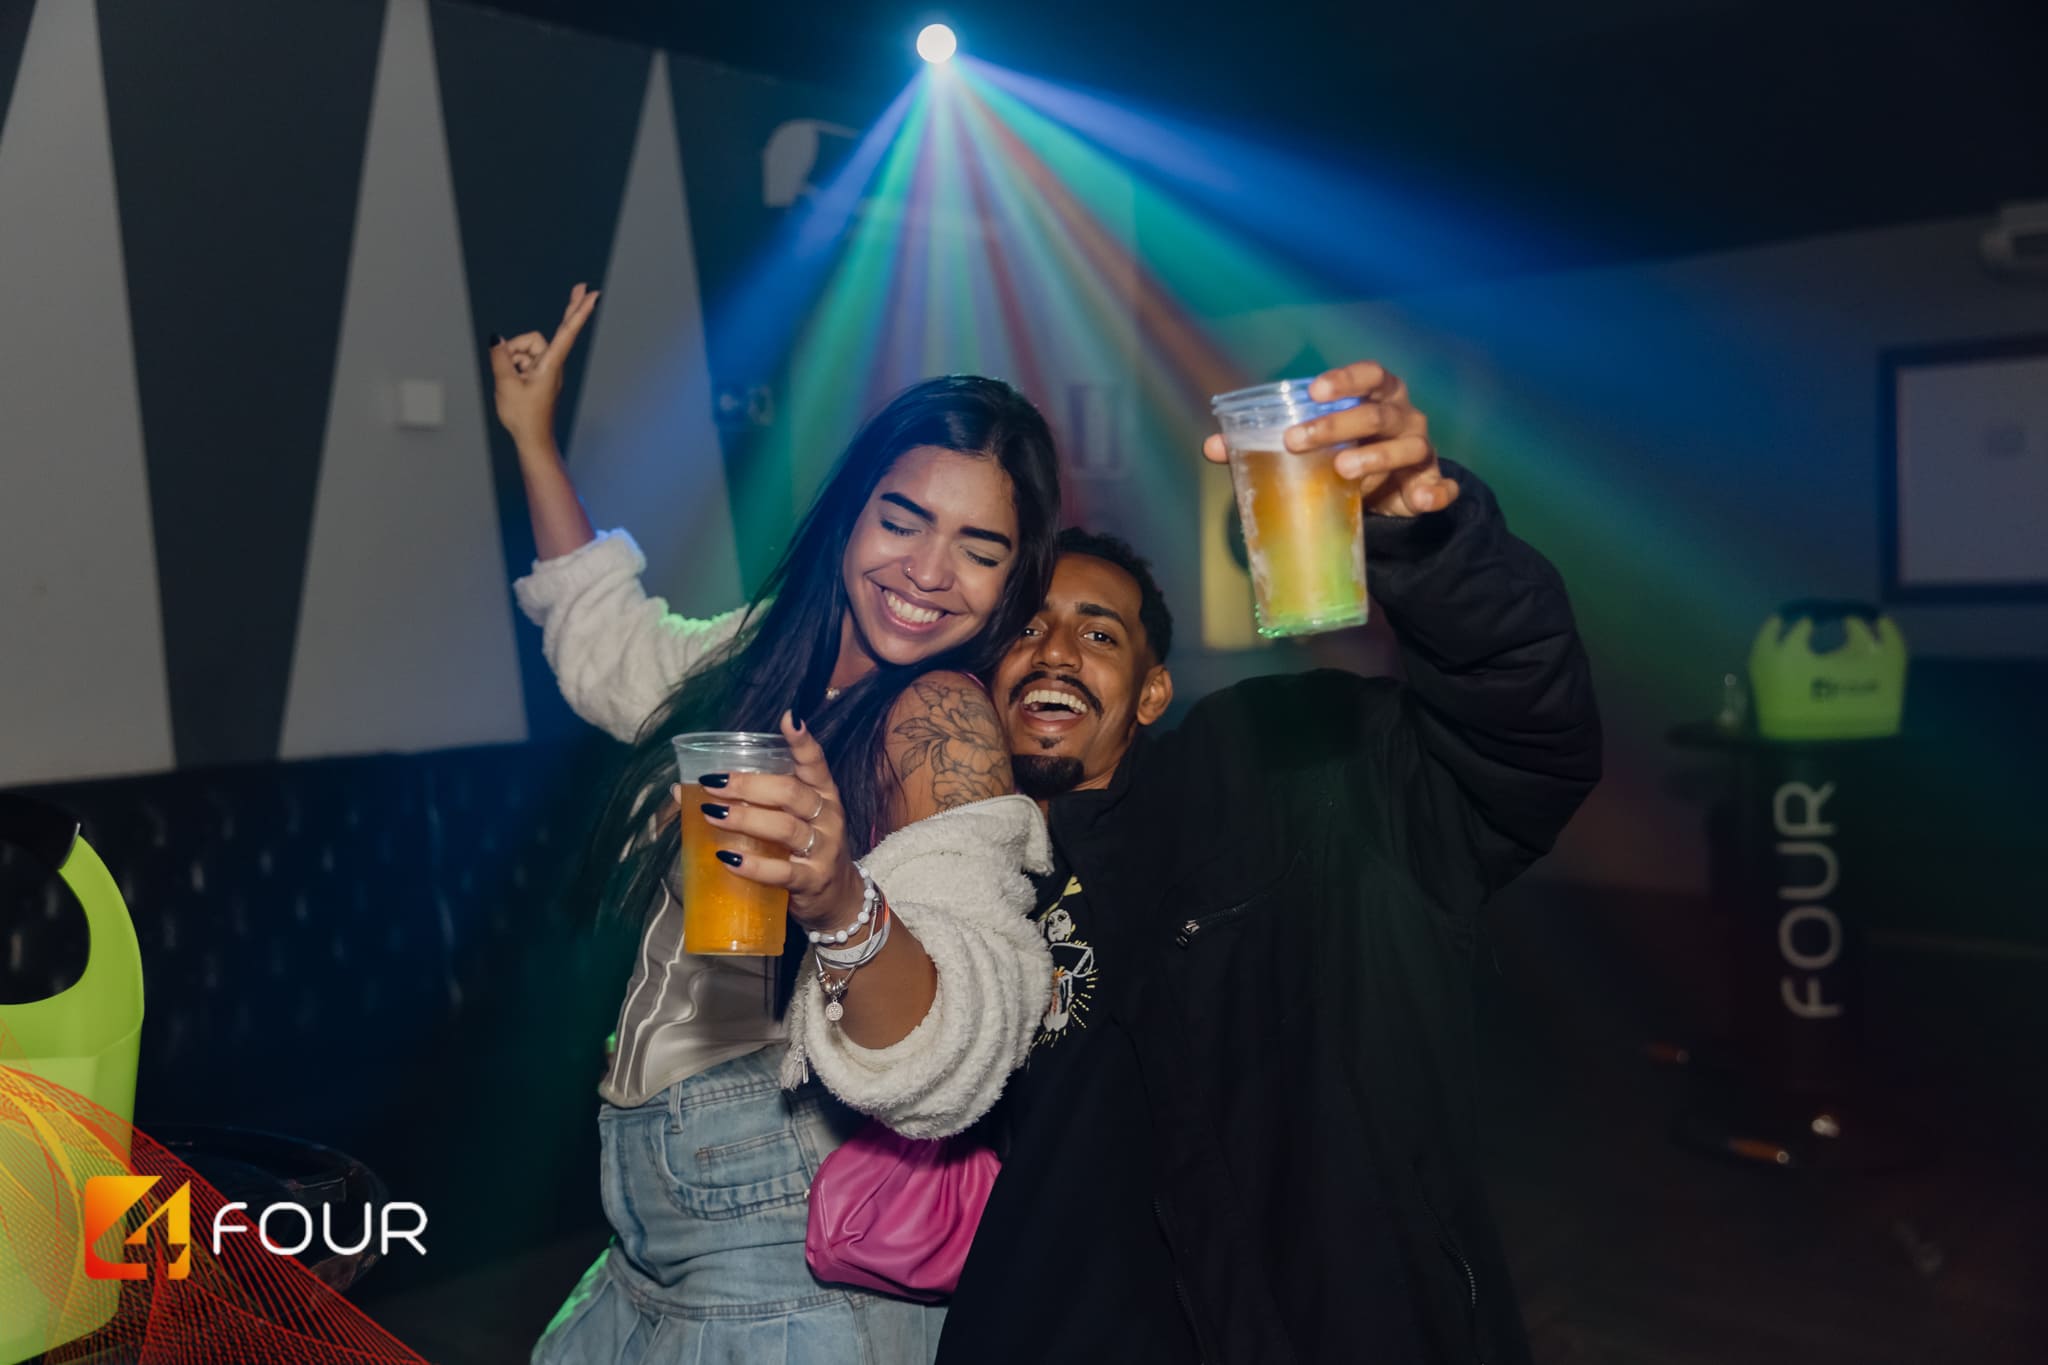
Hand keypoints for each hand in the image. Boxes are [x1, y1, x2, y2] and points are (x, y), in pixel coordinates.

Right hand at [487, 283, 598, 449]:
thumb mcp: (506, 385)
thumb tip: (497, 338)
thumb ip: (500, 359)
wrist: (532, 438)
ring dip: (514, 356)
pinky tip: (511, 379)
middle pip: (559, 330)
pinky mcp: (540, 373)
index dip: (578, 312)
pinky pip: (523, 358)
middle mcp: (552, 363)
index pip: (567, 333)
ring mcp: (546, 368)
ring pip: (527, 347)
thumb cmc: (523, 416)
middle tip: (583, 286)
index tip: (592, 296)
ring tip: (512, 380)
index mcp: (550, 365)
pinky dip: (513, 364)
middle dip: (571, 308)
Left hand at [686, 711, 867, 934]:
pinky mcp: (813, 880)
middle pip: (790, 793)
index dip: (802, 740)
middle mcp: (827, 816)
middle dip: (749, 785)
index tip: (788, 717)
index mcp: (822, 793)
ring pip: (785, 828)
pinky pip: (782, 871)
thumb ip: (749, 801)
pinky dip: (754, 865)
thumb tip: (681, 788)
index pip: (815, 761)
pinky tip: (729, 859)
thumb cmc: (804, 849)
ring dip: (746, 819)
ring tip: (712, 816)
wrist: (838, 898)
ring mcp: (823, 849)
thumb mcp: (788, 819)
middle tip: (714, 784)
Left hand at [1201, 360, 1459, 517]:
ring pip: (1408, 447)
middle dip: (1338, 425)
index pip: (1370, 374)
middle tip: (1297, 441)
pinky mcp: (1430, 484)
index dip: (1345, 379)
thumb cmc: (1345, 452)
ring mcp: (1421, 449)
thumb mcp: (1312, 442)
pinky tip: (1422, 498)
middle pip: (1377, 413)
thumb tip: (1212, 447)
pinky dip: (1436, 491)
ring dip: (1376, 458)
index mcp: (1377, 395)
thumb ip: (1266, 441)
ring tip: (1343, 471)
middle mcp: (1403, 416)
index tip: (1314, 389)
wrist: (1389, 493)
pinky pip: (1441, 487)